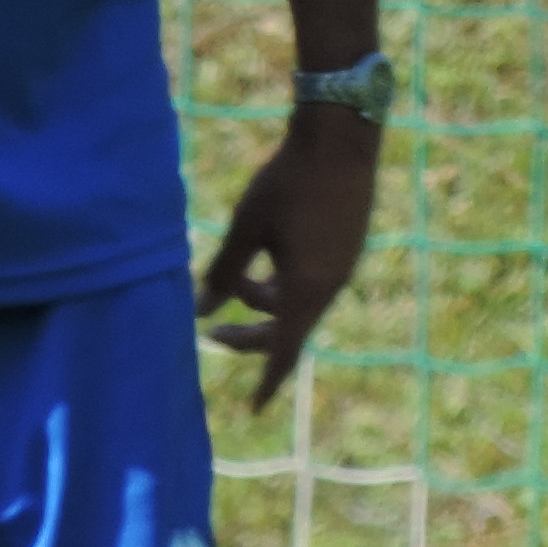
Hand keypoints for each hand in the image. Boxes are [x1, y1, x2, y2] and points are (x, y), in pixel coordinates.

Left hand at [200, 104, 380, 407]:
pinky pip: (314, 282)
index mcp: (306, 288)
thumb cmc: (287, 182)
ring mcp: (343, 266)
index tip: (252, 407)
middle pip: (290, 330)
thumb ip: (222, 272)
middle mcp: (330, 285)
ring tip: (232, 280)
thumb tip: (200, 311)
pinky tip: (266, 257)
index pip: (284, 350)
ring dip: (266, 303)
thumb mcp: (246, 228)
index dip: (266, 381)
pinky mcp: (347, 246)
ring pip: (300, 303)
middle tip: (214, 333)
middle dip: (252, 336)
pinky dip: (286, 284)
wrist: (341, 139)